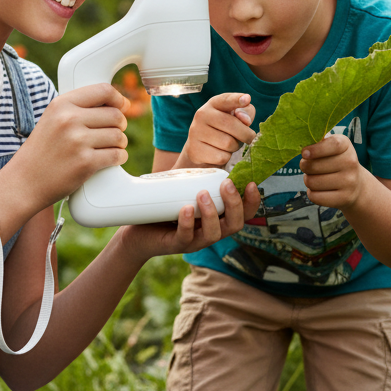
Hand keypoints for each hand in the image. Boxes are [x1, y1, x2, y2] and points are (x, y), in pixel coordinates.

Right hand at [6, 83, 129, 210]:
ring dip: (120, 143)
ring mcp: (77, 141)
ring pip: (119, 136)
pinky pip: (117, 155)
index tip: (122, 106)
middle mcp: (69, 119)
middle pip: (115, 115)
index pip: (103, 91)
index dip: (118, 99)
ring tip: (110, 147)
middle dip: (120, 125)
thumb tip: (115, 104)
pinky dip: (119, 157)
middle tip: (113, 133)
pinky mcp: (85, 163)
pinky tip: (113, 158)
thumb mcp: (52, 120)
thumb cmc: (42, 151)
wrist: (24, 182)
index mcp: (61, 104)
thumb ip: (77, 109)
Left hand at [119, 178, 260, 259]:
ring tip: (202, 194)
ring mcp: (195, 240)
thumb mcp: (186, 188)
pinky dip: (187, 223)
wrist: (138, 228)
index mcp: (218, 217)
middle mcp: (212, 230)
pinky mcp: (176, 244)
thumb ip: (199, 176)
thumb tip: (211, 146)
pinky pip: (186, 237)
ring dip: (211, 213)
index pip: (244, 213)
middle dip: (234, 205)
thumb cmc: (166, 205)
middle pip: (235, 224)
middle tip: (227, 185)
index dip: (252, 201)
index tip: (251, 182)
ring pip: (214, 234)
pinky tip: (185, 209)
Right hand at [179, 93, 256, 167]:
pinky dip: (226, 157)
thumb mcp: (237, 118)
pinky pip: (221, 157)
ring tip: (229, 144)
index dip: (237, 99)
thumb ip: (246, 113)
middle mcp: (201, 115)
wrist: (201, 149)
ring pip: (228, 143)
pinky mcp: (195, 150)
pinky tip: (220, 152)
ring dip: (235, 147)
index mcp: (214, 103)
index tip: (247, 99)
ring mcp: (196, 132)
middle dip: (246, 135)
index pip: (226, 100)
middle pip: (232, 125)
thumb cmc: (224, 130)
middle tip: (248, 138)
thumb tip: (245, 120)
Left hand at [299, 134, 368, 210]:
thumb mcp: (331, 147)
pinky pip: (315, 196)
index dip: (316, 149)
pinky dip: (311, 193)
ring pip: (312, 182)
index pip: (333, 145)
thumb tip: (304, 147)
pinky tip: (318, 189)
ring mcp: (349, 182)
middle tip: (308, 167)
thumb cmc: (336, 162)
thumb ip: (318, 143)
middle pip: (313, 166)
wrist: (357, 185)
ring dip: (308, 180)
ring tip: (315, 178)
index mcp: (346, 146)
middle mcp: (351, 163)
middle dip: (304, 166)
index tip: (304, 153)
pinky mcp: (345, 198)